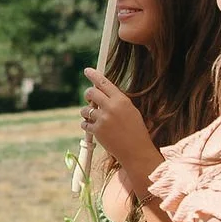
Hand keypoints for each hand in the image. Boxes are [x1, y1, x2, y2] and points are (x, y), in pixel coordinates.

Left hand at [82, 68, 158, 184]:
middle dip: (88, 94)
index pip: (104, 83)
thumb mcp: (130, 111)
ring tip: (95, 119)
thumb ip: (116, 101)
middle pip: (91, 93)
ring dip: (86, 113)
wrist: (136, 150)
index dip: (94, 75)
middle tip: (90, 99)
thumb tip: (99, 94)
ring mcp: (103, 119)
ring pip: (85, 109)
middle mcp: (111, 107)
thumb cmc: (135, 130)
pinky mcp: (96, 131)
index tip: (87, 70)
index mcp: (122, 100)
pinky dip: (87, 126)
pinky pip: (84, 124)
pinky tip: (95, 129)